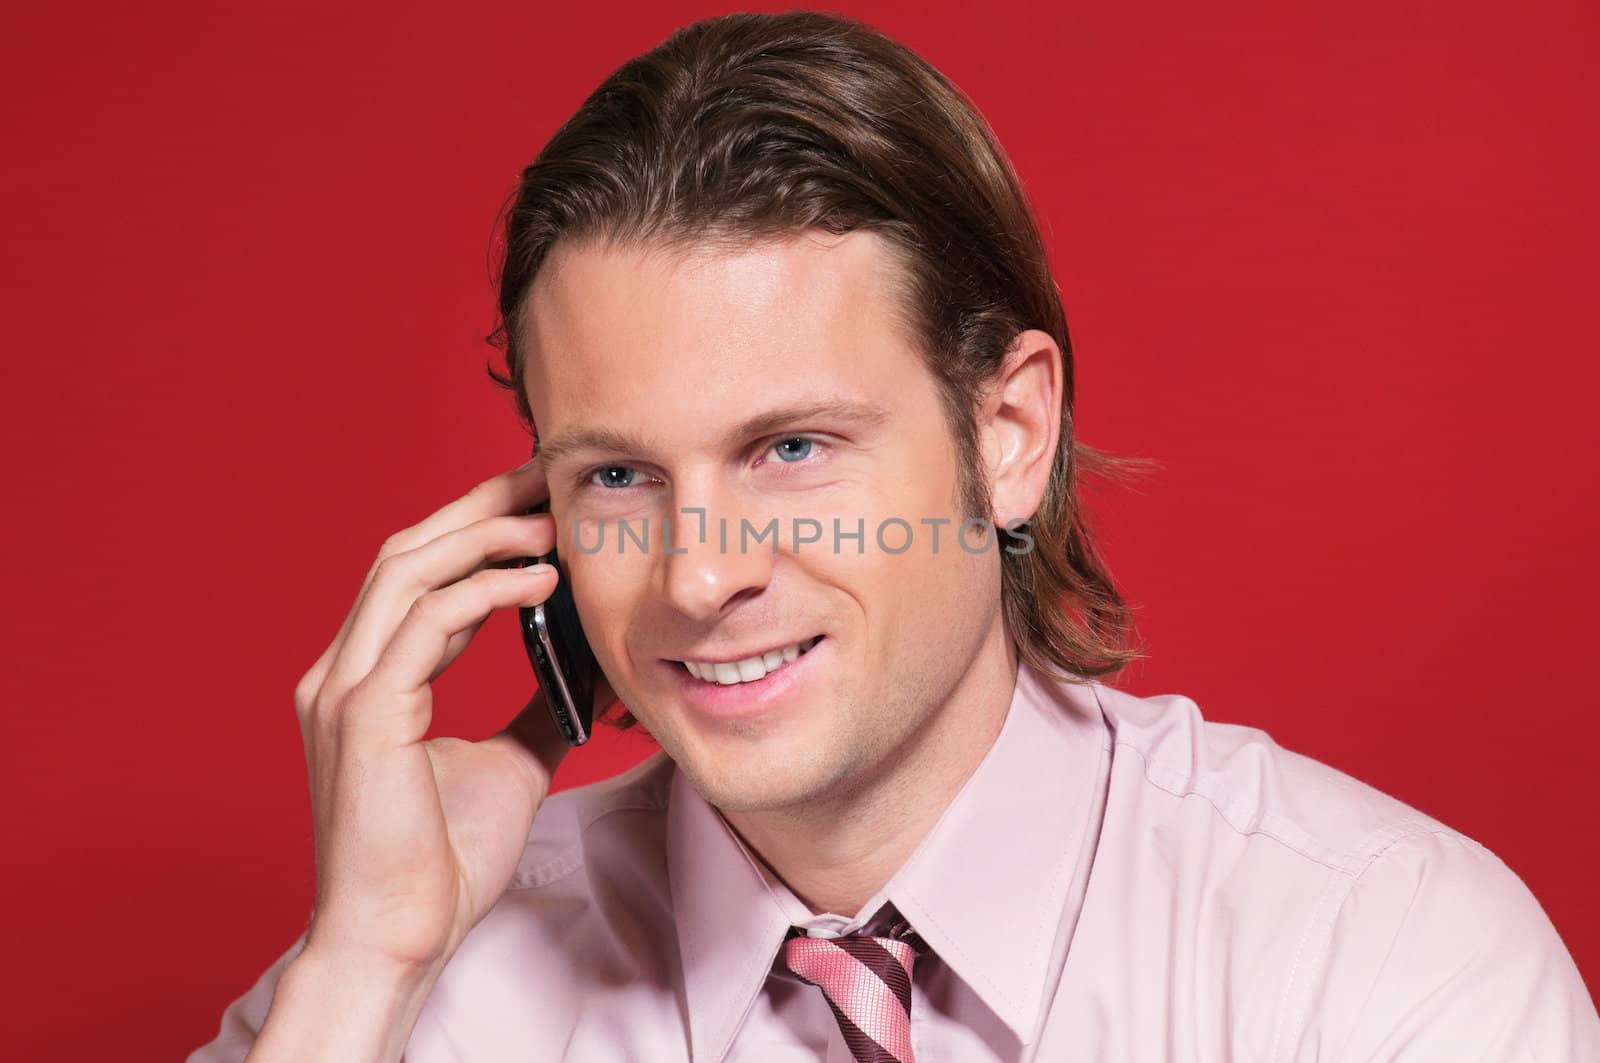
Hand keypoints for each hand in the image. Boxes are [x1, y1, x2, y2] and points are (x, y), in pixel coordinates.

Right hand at [289, 459, 614, 980]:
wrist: (403, 936)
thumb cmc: (444, 861)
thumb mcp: (508, 761)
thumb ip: (532, 705)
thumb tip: (576, 666)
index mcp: (367, 680)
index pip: (414, 574)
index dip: (472, 527)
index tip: (536, 499)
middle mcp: (343, 672)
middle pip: (405, 553)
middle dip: (477, 508)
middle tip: (545, 477)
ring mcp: (345, 690)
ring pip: (405, 572)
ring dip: (481, 536)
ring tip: (550, 520)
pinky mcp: (363, 714)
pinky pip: (423, 622)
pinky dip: (483, 590)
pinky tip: (539, 581)